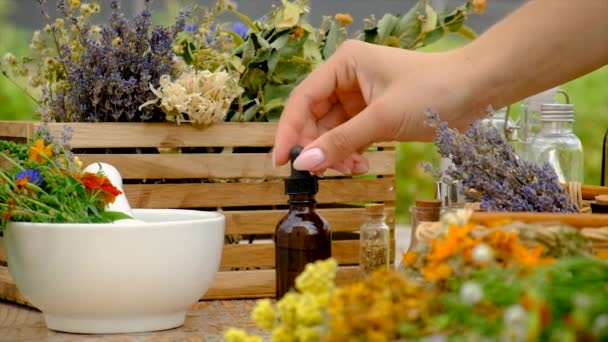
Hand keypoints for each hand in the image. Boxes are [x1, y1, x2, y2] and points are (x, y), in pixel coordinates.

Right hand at [273, 40, 478, 174]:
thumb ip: (339, 142)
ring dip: (336, 153)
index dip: (289, 131)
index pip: (303, 99)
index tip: (282, 161)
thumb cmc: (432, 91)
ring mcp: (360, 97)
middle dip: (317, 146)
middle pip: (315, 117)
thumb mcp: (381, 119)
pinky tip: (361, 164)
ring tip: (351, 168)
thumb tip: (303, 164)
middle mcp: (347, 78)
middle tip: (319, 174)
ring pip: (332, 131)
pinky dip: (351, 153)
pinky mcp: (374, 114)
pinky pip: (350, 136)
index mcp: (343, 64)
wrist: (477, 91)